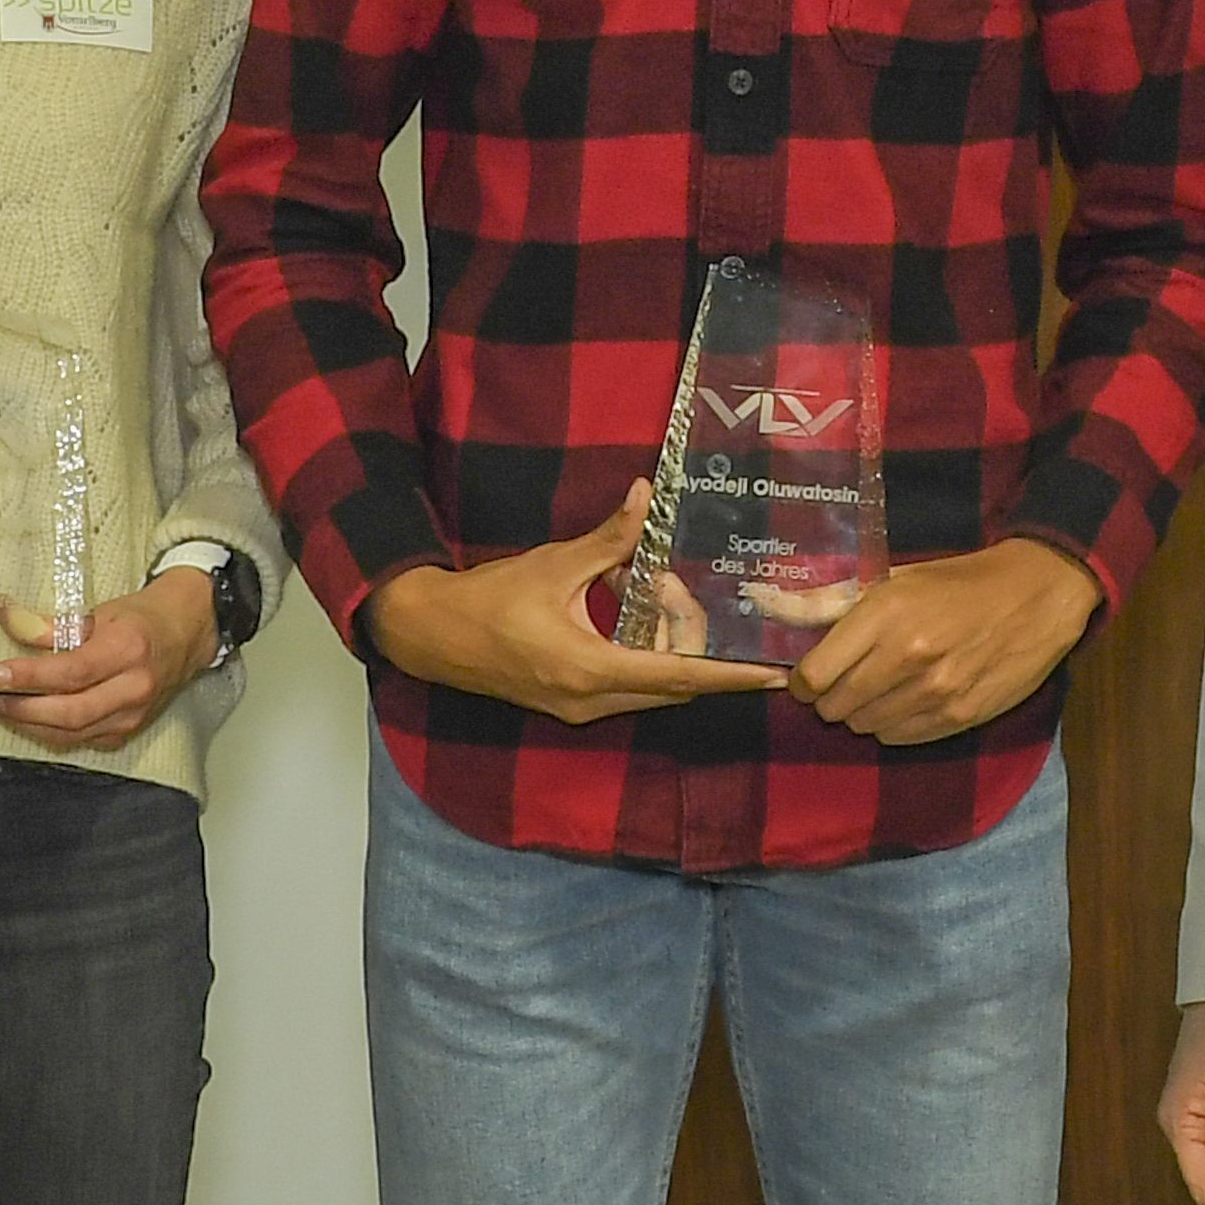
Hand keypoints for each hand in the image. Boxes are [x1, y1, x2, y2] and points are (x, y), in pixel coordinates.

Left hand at [0, 567, 217, 753]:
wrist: (186, 634)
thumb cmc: (141, 619)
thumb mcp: (99, 611)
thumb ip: (50, 624)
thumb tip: (6, 616)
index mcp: (128, 650)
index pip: (72, 672)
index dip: (31, 676)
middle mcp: (134, 688)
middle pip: (70, 713)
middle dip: (22, 709)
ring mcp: (133, 715)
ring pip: (72, 733)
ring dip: (29, 724)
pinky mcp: (127, 731)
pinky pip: (81, 740)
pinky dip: (50, 732)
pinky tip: (28, 718)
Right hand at [364, 482, 786, 724]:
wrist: (432, 635)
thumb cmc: (490, 599)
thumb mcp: (553, 565)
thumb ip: (608, 539)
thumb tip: (645, 495)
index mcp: (590, 669)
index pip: (678, 677)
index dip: (728, 675)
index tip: (772, 675)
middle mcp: (592, 700)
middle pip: (672, 687)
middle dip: (704, 654)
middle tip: (728, 618)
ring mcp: (580, 709)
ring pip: (651, 689)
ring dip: (672, 654)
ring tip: (678, 605)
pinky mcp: (570, 704)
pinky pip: (628, 689)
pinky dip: (648, 660)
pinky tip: (648, 623)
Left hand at [787, 538, 1099, 742]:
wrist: (1035, 597)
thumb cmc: (958, 582)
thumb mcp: (895, 579)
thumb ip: (835, 602)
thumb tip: (778, 613)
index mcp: (884, 614)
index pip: (815, 674)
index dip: (803, 682)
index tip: (808, 678)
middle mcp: (905, 657)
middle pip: (835, 706)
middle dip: (829, 698)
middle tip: (842, 683)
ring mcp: (934, 693)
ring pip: (864, 726)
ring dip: (860, 713)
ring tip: (878, 690)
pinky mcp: (959, 718)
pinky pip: (899, 738)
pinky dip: (891, 726)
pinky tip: (903, 703)